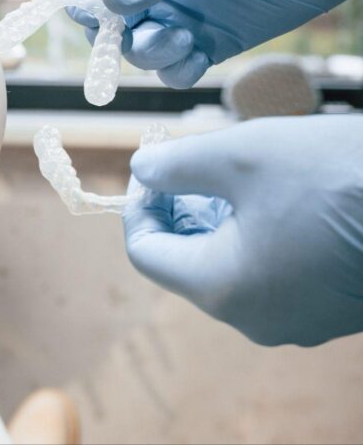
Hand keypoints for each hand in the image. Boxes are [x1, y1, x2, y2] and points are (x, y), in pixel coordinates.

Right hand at [67, 0, 362, 87]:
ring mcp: (181, 16)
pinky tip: (199, 54)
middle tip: (144, 35)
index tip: (95, 17)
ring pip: (138, 53)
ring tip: (182, 40)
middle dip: (116, 39)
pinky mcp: (210, 43)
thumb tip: (110, 5)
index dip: (82, 3)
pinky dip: (178, 70)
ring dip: (150, 54)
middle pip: (106, 27)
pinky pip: (175, 70)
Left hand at [123, 115, 362, 346]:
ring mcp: (298, 321)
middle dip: (180, 210)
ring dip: (218, 220)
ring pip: (230, 268)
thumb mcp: (237, 155)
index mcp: (223, 289)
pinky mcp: (331, 310)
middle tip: (193, 164)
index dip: (141, 206)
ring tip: (233, 174)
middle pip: (187, 263)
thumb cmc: (334, 175)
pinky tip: (274, 197)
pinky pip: (271, 276)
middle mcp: (256, 319)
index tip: (155, 169)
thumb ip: (174, 166)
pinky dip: (257, 237)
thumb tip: (142, 171)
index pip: (147, 253)